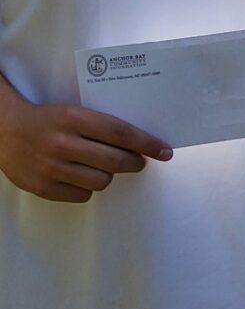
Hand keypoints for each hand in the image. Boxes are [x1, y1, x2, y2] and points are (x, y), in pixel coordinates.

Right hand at [0, 78, 172, 202]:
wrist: (4, 131)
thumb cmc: (48, 120)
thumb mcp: (74, 112)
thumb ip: (102, 126)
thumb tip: (140, 143)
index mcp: (74, 118)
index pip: (121, 132)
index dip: (147, 143)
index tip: (165, 151)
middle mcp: (62, 143)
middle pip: (115, 160)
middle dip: (134, 162)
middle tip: (138, 161)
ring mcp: (51, 167)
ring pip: (101, 181)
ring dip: (108, 175)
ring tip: (101, 166)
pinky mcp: (42, 188)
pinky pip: (82, 195)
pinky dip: (88, 187)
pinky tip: (81, 176)